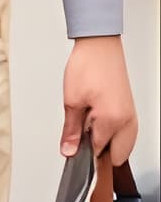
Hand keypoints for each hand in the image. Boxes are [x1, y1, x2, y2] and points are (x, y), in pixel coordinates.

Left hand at [61, 36, 137, 164]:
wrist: (99, 46)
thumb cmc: (87, 66)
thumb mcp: (71, 100)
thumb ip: (71, 130)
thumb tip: (69, 150)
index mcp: (111, 122)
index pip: (99, 153)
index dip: (84, 153)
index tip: (74, 151)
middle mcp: (127, 123)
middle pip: (116, 155)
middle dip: (99, 151)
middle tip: (81, 136)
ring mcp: (131, 117)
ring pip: (123, 145)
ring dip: (107, 142)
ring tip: (88, 125)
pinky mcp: (130, 110)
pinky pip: (126, 133)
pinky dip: (113, 133)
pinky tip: (98, 121)